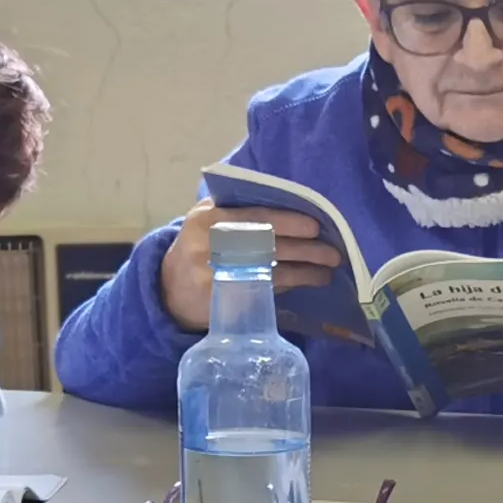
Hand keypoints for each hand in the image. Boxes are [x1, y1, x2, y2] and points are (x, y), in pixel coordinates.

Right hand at [160, 203, 345, 330]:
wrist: (170, 288)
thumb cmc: (199, 245)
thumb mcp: (208, 220)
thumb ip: (238, 209)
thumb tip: (291, 203)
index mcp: (207, 218)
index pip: (253, 217)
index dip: (287, 222)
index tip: (315, 226)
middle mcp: (208, 245)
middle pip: (266, 246)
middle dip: (304, 250)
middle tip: (332, 252)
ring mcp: (214, 276)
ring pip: (270, 271)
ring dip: (304, 272)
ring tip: (328, 271)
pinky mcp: (223, 299)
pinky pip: (263, 290)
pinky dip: (289, 285)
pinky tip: (309, 281)